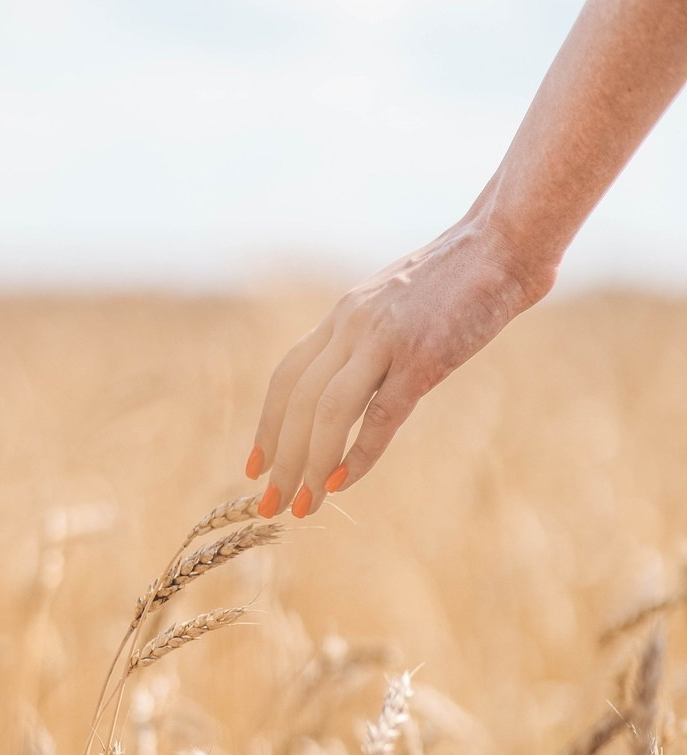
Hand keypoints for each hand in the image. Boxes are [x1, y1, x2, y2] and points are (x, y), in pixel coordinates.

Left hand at [245, 216, 553, 517]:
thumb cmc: (458, 281)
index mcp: (343, 316)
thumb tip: (356, 390)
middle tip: (270, 504)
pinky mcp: (423, 357)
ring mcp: (385, 340)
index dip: (266, 426)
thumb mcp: (396, 308)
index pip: (286, 378)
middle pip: (297, 402)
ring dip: (309, 465)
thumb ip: (369, 344)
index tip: (256, 467)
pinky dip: (357, 455)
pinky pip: (380, 415)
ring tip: (301, 506)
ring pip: (327, 411)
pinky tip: (340, 484)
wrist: (503, 243)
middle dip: (279, 459)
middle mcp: (352, 326)